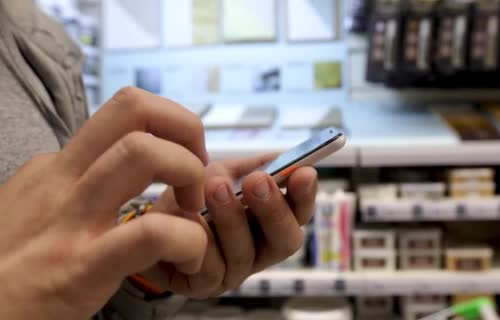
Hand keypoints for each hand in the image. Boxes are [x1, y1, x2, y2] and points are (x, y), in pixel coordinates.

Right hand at [0, 87, 209, 318]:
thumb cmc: (8, 266)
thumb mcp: (30, 208)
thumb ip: (69, 184)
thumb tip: (100, 168)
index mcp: (57, 166)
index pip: (127, 111)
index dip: (172, 128)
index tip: (186, 159)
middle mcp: (63, 179)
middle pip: (134, 106)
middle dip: (186, 127)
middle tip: (199, 171)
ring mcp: (72, 219)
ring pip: (143, 152)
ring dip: (190, 174)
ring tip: (193, 213)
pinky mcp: (82, 267)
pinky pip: (152, 232)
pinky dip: (189, 240)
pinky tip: (188, 258)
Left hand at [146, 155, 317, 297]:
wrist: (147, 223)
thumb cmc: (190, 199)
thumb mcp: (221, 175)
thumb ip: (249, 167)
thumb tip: (282, 154)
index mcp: (269, 223)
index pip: (299, 213)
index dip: (305, 195)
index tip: (304, 172)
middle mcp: (259, 251)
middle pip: (286, 241)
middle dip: (274, 209)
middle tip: (259, 181)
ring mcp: (234, 272)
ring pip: (245, 253)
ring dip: (232, 218)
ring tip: (215, 188)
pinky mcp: (205, 286)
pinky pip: (210, 268)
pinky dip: (201, 240)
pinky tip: (189, 220)